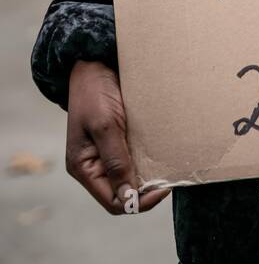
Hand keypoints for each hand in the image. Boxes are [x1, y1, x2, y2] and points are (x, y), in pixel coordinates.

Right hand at [66, 60, 168, 214]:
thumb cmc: (95, 91)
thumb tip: (128, 198)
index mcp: (84, 167)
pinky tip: (163, 154)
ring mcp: (107, 153)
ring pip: (132, 177)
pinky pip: (135, 159)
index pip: (113, 202)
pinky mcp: (119, 140)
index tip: (162, 189)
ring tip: (169, 168)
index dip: (138, 202)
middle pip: (124, 193)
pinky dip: (149, 160)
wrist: (96, 62)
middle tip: (169, 179)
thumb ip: (115, 161)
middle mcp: (95, 165)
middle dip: (146, 191)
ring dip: (149, 176)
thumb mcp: (105, 125)